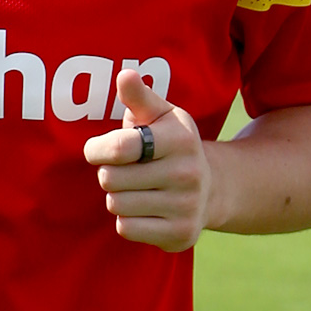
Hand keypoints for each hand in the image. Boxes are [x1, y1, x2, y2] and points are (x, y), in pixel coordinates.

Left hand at [82, 70, 213, 251]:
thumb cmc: (172, 145)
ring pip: (116, 204)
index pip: (119, 148)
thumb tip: (125, 76)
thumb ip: (138, 96)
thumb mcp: (160, 115)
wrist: (213, 188)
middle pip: (110, 179)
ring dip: (117, 197)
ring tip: (137, 188)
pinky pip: (126, 228)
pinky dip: (127, 220)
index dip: (98, 149)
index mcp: (180, 139)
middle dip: (109, 173)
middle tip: (125, 171)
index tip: (99, 149)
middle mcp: (187, 173)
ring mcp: (186, 206)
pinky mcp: (180, 234)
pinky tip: (146, 209)